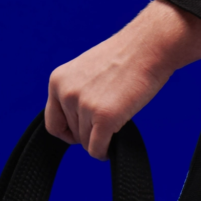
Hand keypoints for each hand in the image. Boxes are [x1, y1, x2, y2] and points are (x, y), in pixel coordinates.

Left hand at [45, 0, 200, 158]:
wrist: (146, 48)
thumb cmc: (122, 60)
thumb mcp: (85, 73)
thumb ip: (74, 95)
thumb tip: (74, 127)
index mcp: (58, 81)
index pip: (53, 123)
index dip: (68, 132)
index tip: (83, 131)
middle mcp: (66, 93)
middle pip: (73, 135)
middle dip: (90, 133)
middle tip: (107, 120)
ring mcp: (84, 105)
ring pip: (86, 144)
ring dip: (100, 140)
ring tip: (115, 123)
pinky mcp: (103, 117)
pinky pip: (96, 150)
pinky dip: (103, 153)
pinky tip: (112, 146)